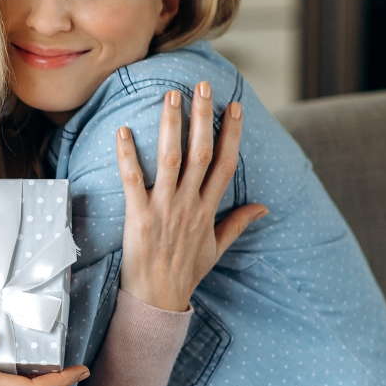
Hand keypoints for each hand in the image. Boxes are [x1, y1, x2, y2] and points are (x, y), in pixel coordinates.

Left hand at [116, 82, 267, 311]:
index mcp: (208, 210)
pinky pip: (133, 181)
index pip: (225, 164)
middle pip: (201, 153)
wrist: (157, 300)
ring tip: (170, 96)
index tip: (235, 106)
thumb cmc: (184, 274)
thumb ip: (237, 223)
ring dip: (171, 126)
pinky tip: (122, 131)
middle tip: (201, 86)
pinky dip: (127, 156)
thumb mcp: (216, 248)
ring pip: (171, 160)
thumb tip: (263, 206)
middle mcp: (189, 205)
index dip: (231, 134)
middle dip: (202, 118)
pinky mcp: (138, 217)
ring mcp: (164, 210)